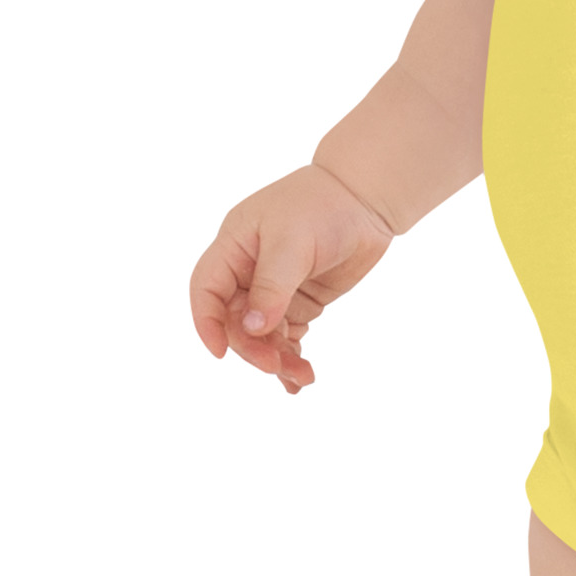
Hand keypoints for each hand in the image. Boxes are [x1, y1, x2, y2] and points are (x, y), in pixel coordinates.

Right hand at [188, 165, 393, 392]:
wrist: (368, 197)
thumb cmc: (324, 205)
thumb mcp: (292, 242)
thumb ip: (272, 286)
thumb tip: (253, 329)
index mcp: (234, 246)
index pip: (207, 291)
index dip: (208, 323)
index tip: (221, 353)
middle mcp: (248, 269)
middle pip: (236, 321)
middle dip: (252, 347)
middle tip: (275, 366)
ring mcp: (275, 287)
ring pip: (262, 334)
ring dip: (275, 358)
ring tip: (301, 377)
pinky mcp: (299, 299)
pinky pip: (286, 335)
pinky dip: (290, 355)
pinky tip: (299, 379)